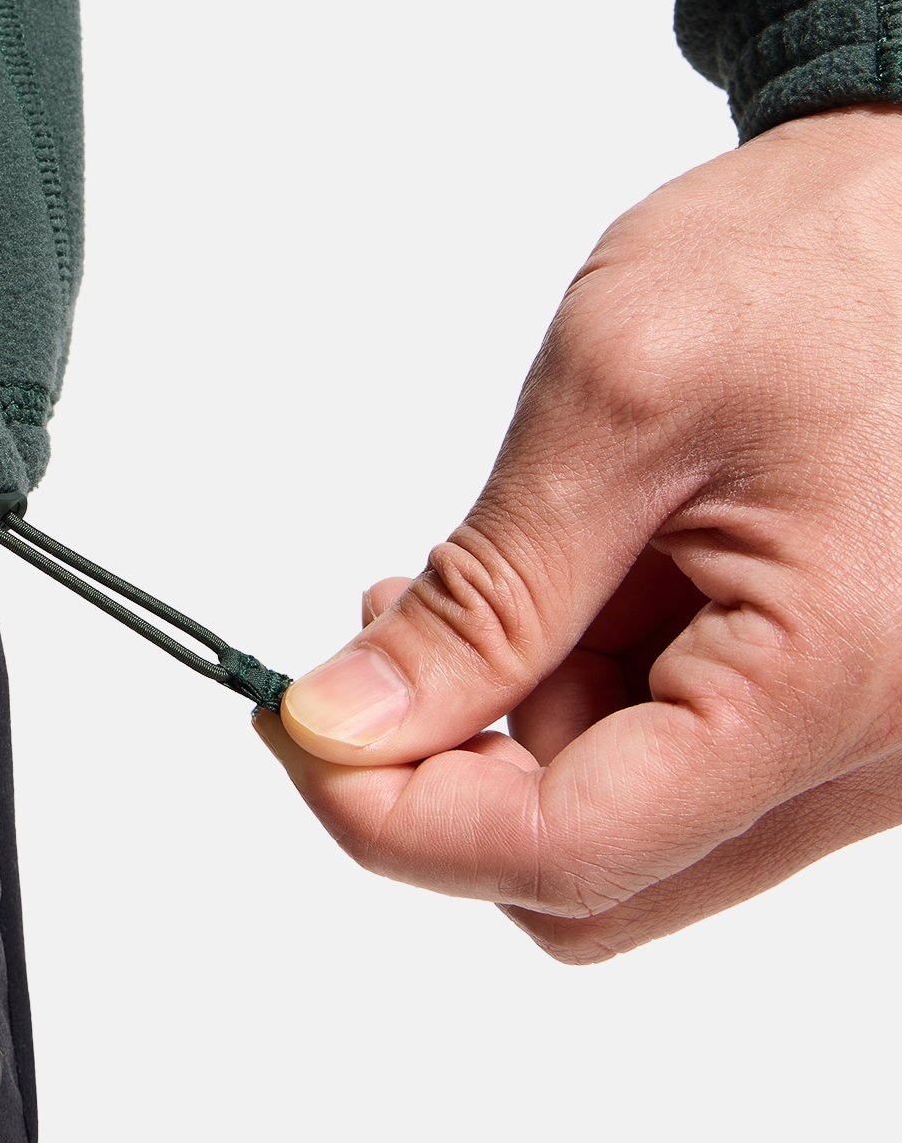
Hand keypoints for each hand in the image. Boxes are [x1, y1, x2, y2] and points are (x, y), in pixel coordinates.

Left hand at [256, 105, 901, 960]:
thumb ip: (487, 591)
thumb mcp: (620, 401)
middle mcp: (874, 754)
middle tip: (382, 644)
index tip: (299, 731)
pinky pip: (683, 759)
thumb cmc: (820, 266)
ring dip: (526, 718)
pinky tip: (573, 575)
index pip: (574, 853)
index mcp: (830, 686)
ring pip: (632, 825)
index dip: (400, 818)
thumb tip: (349, 723)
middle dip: (461, 773)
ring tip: (509, 559)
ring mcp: (862, 741)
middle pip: (602, 876)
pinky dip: (593, 688)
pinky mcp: (839, 706)